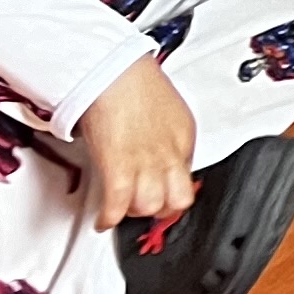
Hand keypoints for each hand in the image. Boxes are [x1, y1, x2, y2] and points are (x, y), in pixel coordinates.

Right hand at [76, 55, 194, 229]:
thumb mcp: (168, 109)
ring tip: (123, 208)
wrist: (115, 73)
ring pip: (149, 207)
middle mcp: (168, 155)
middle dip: (161, 208)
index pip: (189, 178)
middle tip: (146, 206)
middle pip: (176, 200)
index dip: (174, 189)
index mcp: (183, 138)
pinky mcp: (119, 169)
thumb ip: (167, 133)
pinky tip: (104, 220)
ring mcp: (145, 164)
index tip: (164, 192)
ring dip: (134, 212)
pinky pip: (118, 206)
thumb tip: (158, 144)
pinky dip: (109, 218)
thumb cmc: (135, 81)